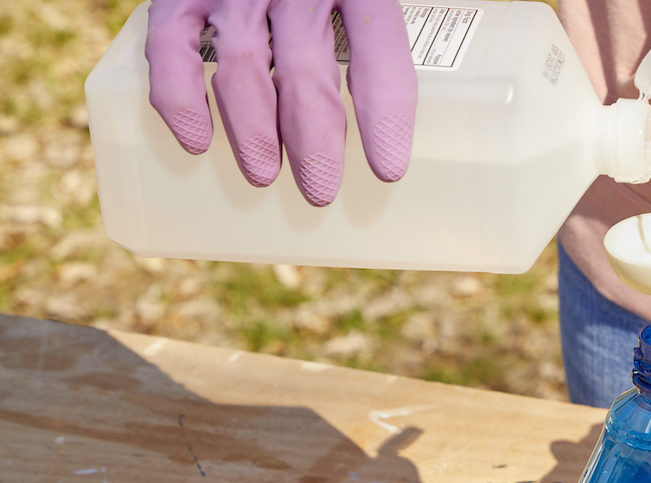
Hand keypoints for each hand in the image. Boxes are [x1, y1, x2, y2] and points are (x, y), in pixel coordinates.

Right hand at [145, 0, 416, 206]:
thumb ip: (373, 38)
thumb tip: (388, 122)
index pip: (378, 49)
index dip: (384, 114)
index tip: (388, 167)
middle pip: (307, 68)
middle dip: (314, 140)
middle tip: (319, 188)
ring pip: (245, 63)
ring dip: (253, 129)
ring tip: (263, 173)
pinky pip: (174, 42)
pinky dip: (181, 95)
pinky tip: (196, 138)